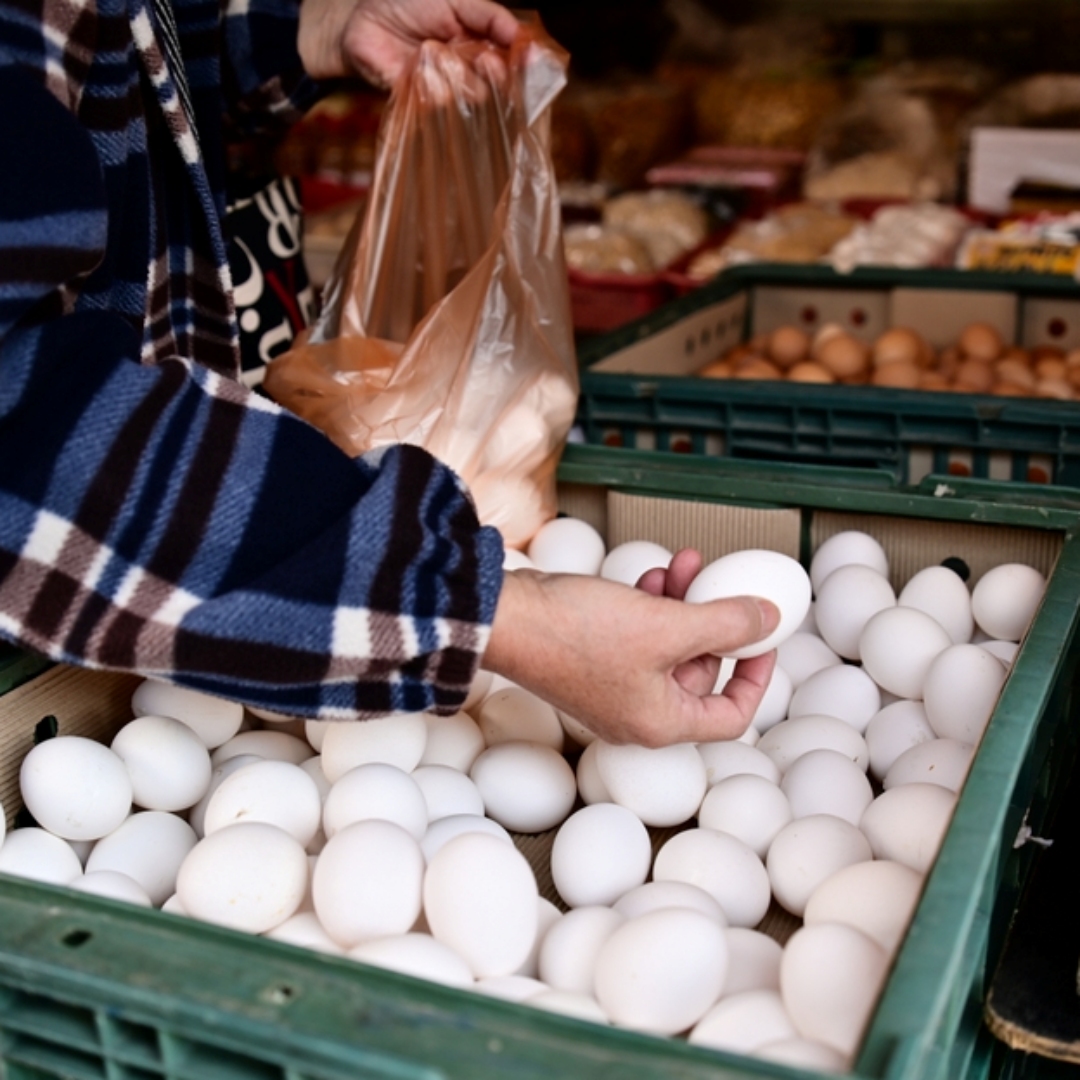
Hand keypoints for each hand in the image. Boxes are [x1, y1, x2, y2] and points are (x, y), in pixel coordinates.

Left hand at [298, 0, 518, 85]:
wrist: (362, 22)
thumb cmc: (408, 5)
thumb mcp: (456, 0)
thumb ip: (490, 16)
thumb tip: (522, 35)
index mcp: (481, 43)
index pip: (513, 58)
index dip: (524, 60)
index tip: (532, 57)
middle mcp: (470, 69)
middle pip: (501, 84)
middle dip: (497, 73)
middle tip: (486, 60)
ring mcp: (450, 90)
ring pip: (475, 95)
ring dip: (462, 74)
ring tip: (438, 52)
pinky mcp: (426, 104)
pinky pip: (442, 101)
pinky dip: (434, 81)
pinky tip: (420, 63)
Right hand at [482, 556, 778, 747]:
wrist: (504, 618)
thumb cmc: (574, 634)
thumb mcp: (666, 626)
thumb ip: (725, 624)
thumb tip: (768, 619)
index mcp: (659, 723)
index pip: (731, 716)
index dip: (755, 675)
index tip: (760, 637)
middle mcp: (636, 714)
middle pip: (698, 674)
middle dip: (712, 623)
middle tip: (718, 584)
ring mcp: (611, 689)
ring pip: (667, 650)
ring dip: (681, 606)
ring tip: (683, 566)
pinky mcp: (590, 663)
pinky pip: (638, 639)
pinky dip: (651, 608)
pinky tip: (652, 576)